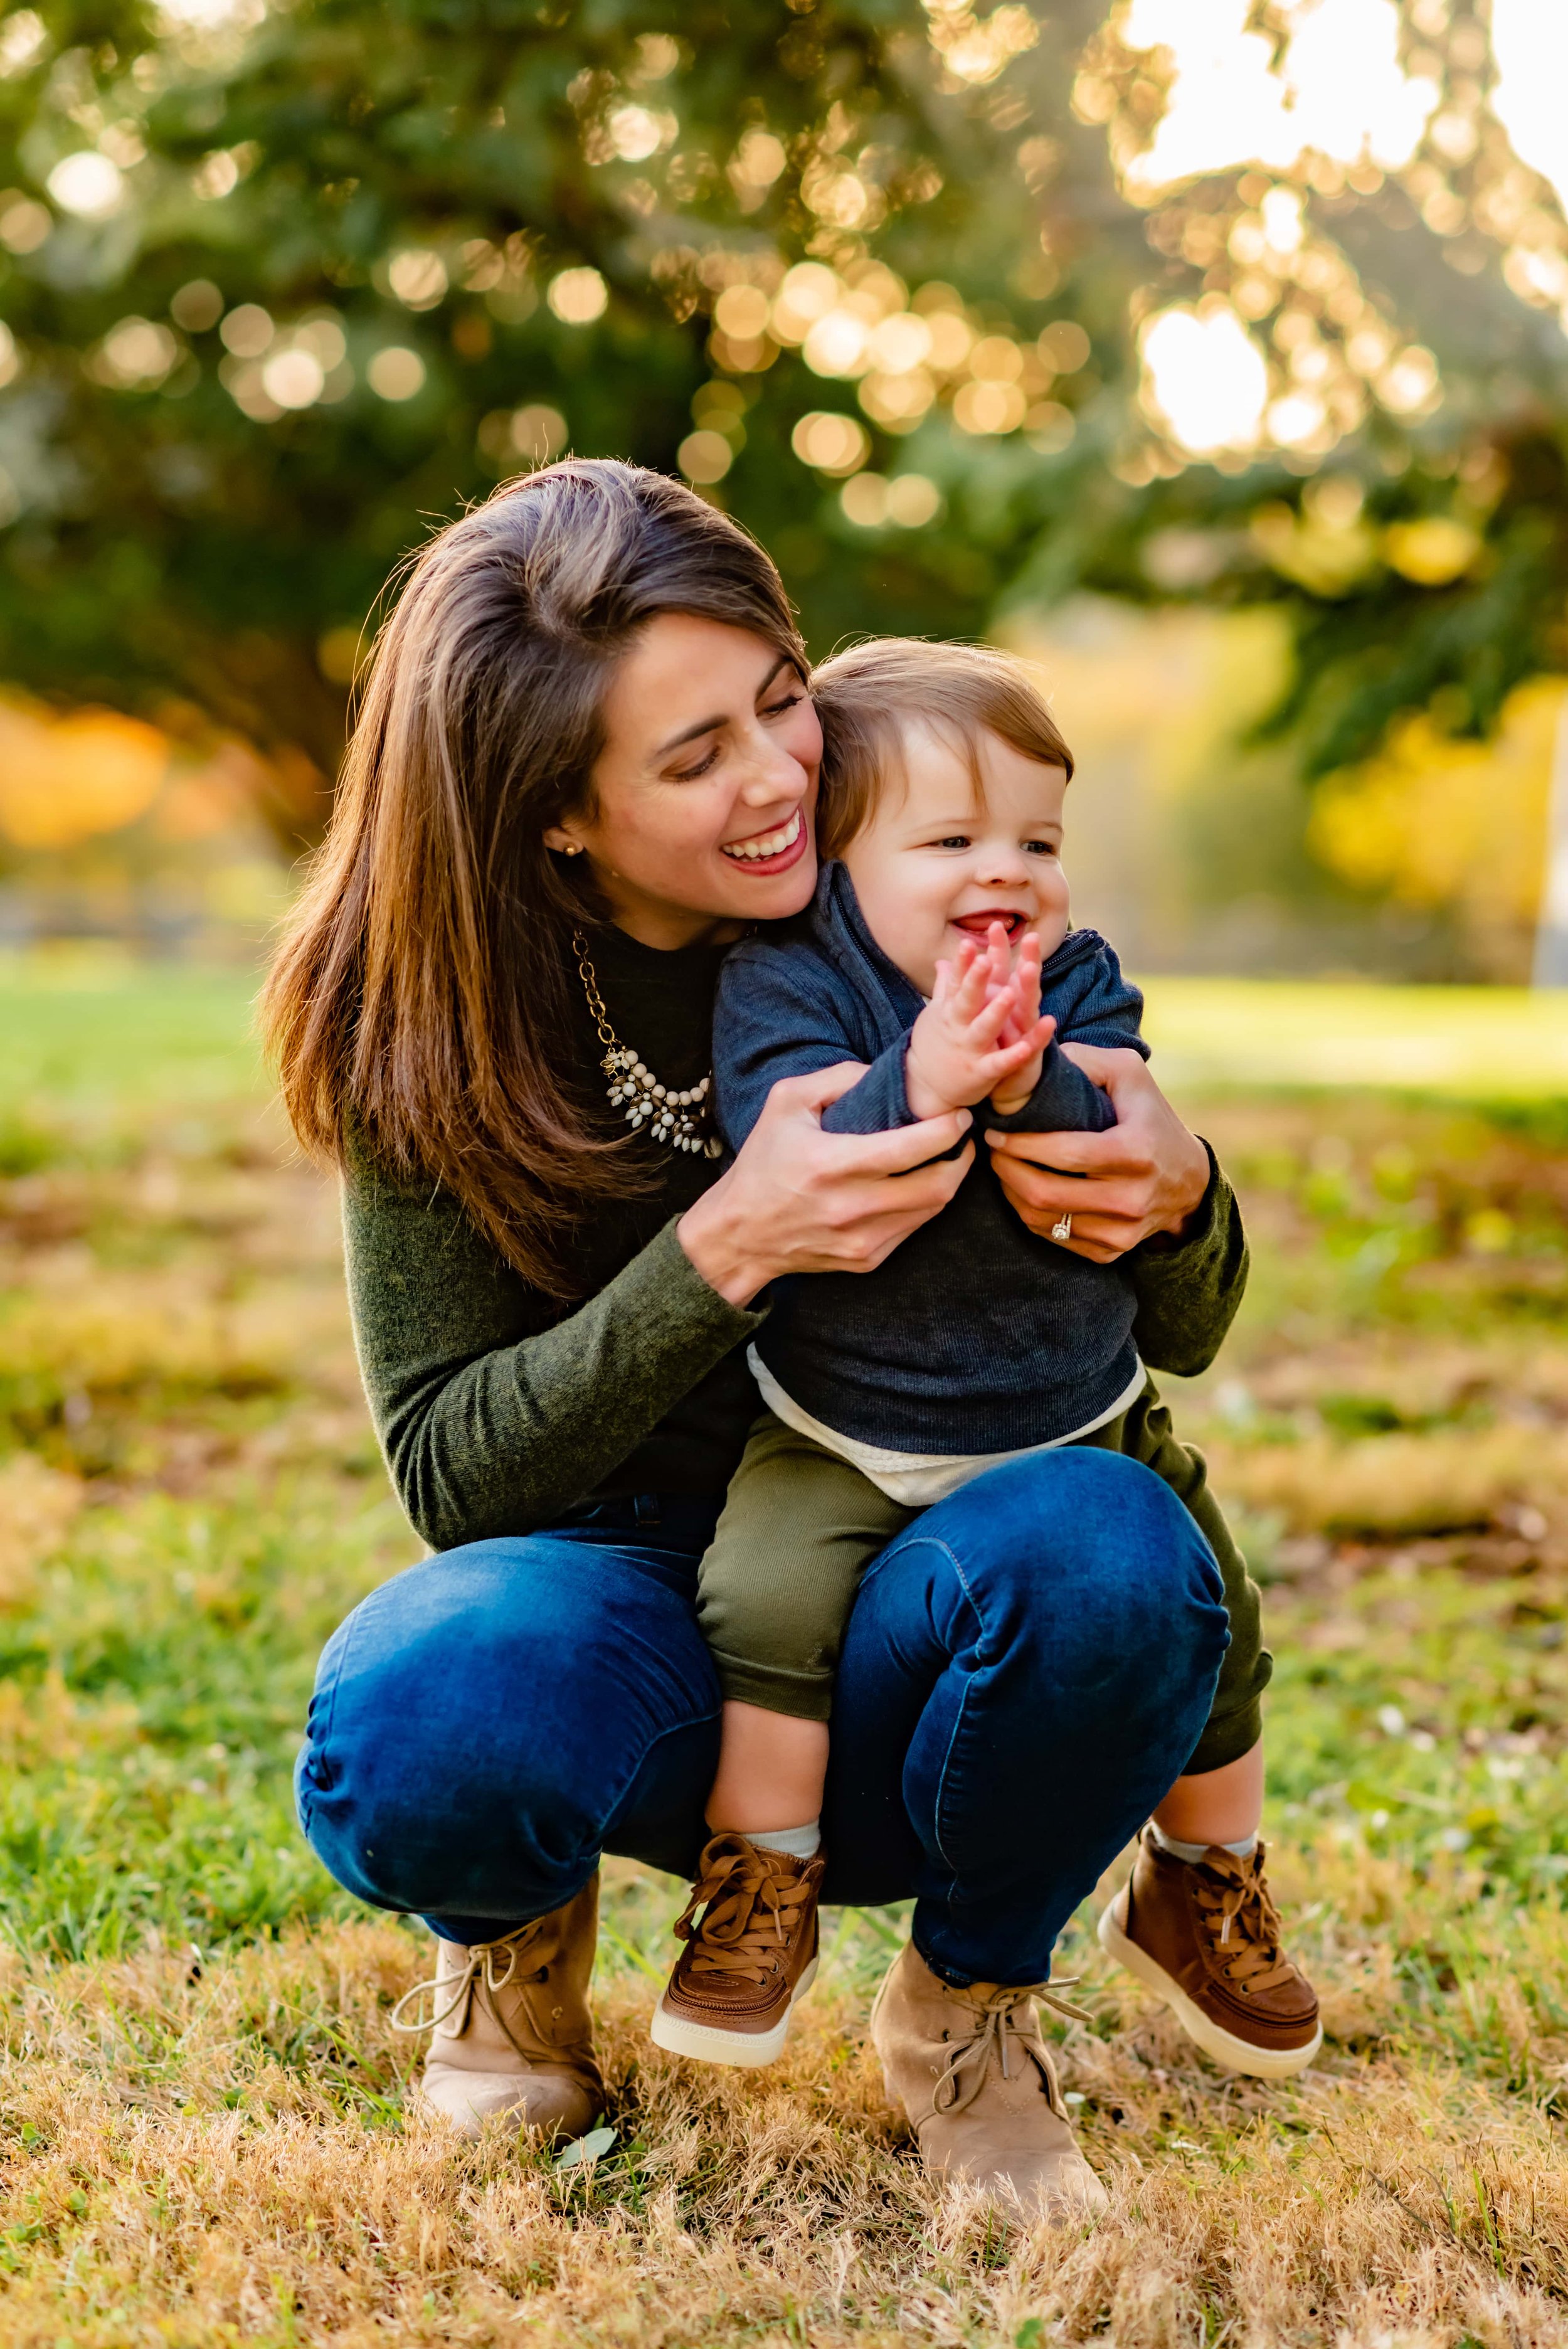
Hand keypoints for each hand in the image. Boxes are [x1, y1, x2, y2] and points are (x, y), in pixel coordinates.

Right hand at [678, 1061, 973, 1307]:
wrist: (740, 1235)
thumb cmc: (763, 1163)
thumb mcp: (786, 1102)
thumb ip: (838, 1077)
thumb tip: (886, 1072)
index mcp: (833, 1164)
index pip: (913, 1147)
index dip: (948, 1129)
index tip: (959, 1114)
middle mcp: (852, 1207)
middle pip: (938, 1185)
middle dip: (962, 1157)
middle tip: (963, 1136)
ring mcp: (862, 1239)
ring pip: (932, 1209)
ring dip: (949, 1180)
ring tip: (947, 1156)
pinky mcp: (867, 1260)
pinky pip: (913, 1228)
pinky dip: (924, 1204)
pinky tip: (917, 1184)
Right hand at [904, 932, 1053, 1119]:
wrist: (924, 1087)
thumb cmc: (936, 1043)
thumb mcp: (937, 1014)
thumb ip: (946, 987)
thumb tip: (944, 961)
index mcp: (949, 1011)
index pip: (955, 982)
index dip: (962, 963)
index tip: (967, 943)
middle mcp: (957, 1027)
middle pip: (967, 1000)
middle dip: (976, 981)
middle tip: (986, 960)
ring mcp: (968, 1050)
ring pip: (983, 1029)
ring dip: (996, 1013)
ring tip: (1010, 995)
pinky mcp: (980, 1072)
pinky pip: (998, 1064)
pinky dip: (1012, 1056)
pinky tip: (1026, 1047)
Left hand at [984, 1043, 1209, 1264]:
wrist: (1188, 1179)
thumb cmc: (1150, 1116)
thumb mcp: (1129, 1074)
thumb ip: (1085, 1059)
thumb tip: (1037, 1057)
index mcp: (1136, 1152)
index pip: (1064, 1154)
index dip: (1021, 1144)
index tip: (996, 1132)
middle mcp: (1131, 1198)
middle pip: (1046, 1193)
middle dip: (1007, 1170)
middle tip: (992, 1151)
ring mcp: (1122, 1231)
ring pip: (1044, 1220)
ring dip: (1012, 1193)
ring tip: (1003, 1168)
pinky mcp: (1112, 1251)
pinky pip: (1055, 1238)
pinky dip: (1031, 1214)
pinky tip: (1024, 1191)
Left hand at [989, 930, 1046, 1116]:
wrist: (1006, 1086)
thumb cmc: (994, 1045)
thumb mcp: (983, 1014)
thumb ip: (976, 987)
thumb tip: (963, 962)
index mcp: (1001, 1002)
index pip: (1000, 971)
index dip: (998, 949)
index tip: (994, 924)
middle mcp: (1016, 1013)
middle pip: (1020, 982)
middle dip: (1025, 959)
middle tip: (1029, 937)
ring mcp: (1023, 1033)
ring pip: (1028, 1008)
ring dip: (1030, 988)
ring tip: (1032, 969)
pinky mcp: (1026, 1056)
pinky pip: (1033, 1044)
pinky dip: (1040, 1035)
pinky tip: (1050, 1022)